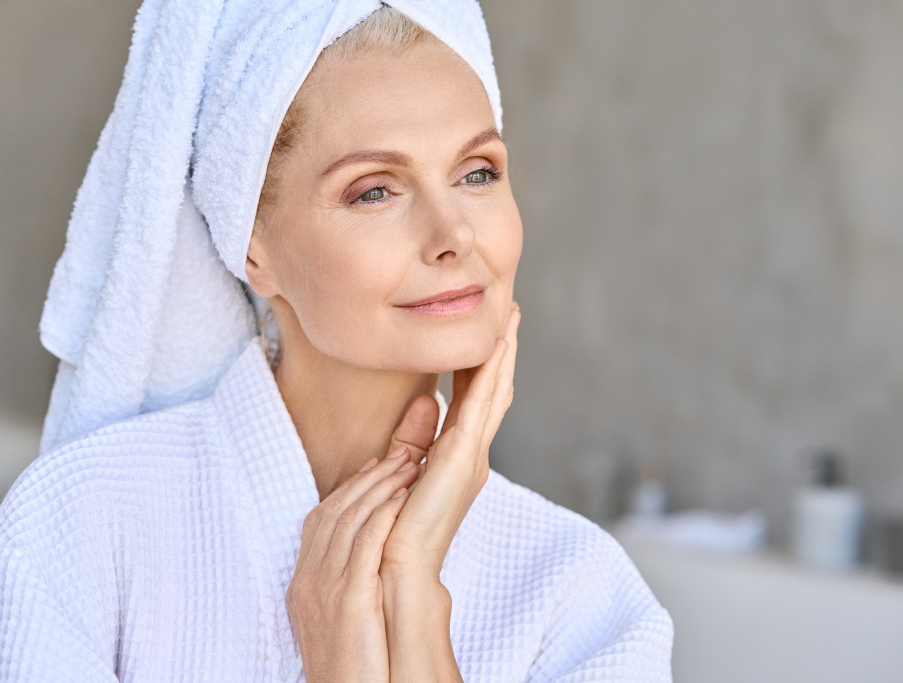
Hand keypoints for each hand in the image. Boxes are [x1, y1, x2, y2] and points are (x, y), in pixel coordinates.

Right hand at [286, 447, 420, 682]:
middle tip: (398, 455)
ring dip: (381, 487)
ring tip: (409, 466)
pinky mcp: (350, 599)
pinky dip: (383, 515)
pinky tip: (402, 497)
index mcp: (303, 584)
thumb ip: (346, 588)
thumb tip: (365, 569)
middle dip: (368, 479)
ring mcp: (325, 587)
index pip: (320, 520)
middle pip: (334, 510)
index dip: (347, 490)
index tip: (371, 469)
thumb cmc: (347, 670)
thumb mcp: (337, 622)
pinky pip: (366, 543)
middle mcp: (309, 580)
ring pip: (350, 519)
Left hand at [382, 302, 520, 576]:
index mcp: (456, 459)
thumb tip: (424, 400)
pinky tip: (495, 347)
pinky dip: (490, 374)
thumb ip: (413, 437)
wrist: (396, 568)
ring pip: (493, 392)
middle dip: (500, 350)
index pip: (472, 400)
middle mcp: (471, 455)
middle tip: (508, 311)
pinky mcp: (463, 458)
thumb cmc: (394, 527)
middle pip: (492, 391)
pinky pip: (480, 406)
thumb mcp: (402, 470)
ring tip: (508, 317)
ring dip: (501, 353)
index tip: (484, 331)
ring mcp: (471, 456)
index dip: (480, 364)